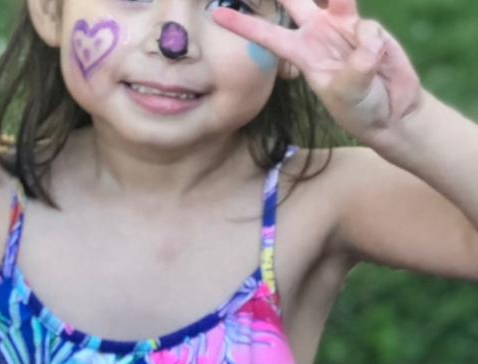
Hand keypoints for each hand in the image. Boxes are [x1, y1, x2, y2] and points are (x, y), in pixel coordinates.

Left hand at [214, 0, 423, 146]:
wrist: (390, 110)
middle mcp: (317, 33)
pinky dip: (374, 45)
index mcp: (299, 52)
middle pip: (295, 0)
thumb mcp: (348, 93)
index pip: (266, 34)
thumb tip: (368, 41)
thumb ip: (356, 67)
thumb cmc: (358, 107)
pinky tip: (378, 60)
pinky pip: (370, 28)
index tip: (215, 14)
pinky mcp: (369, 28)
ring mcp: (343, 27)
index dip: (242, 24)